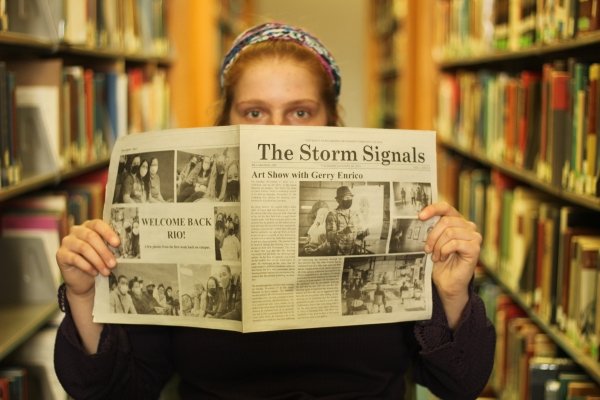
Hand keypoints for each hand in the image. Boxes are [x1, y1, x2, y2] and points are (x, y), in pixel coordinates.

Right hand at [56, 219, 119, 296]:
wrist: (84, 280)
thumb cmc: (98, 262)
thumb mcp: (106, 253)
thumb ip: (111, 246)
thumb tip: (125, 247)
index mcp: (89, 226)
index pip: (98, 224)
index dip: (108, 233)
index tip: (117, 244)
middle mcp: (76, 231)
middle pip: (91, 237)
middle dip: (104, 251)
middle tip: (114, 264)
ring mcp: (67, 242)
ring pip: (84, 248)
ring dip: (97, 261)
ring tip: (106, 271)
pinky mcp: (61, 255)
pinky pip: (75, 259)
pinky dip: (87, 266)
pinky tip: (95, 273)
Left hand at [419, 202, 481, 324]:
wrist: (446, 282)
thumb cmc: (440, 261)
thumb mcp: (433, 241)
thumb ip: (431, 227)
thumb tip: (419, 215)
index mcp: (457, 221)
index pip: (446, 208)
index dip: (433, 209)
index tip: (420, 217)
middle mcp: (468, 226)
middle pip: (446, 221)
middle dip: (432, 236)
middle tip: (427, 249)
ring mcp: (474, 237)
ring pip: (450, 232)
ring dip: (438, 246)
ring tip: (435, 256)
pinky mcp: (475, 248)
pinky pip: (455, 243)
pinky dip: (444, 251)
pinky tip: (442, 258)